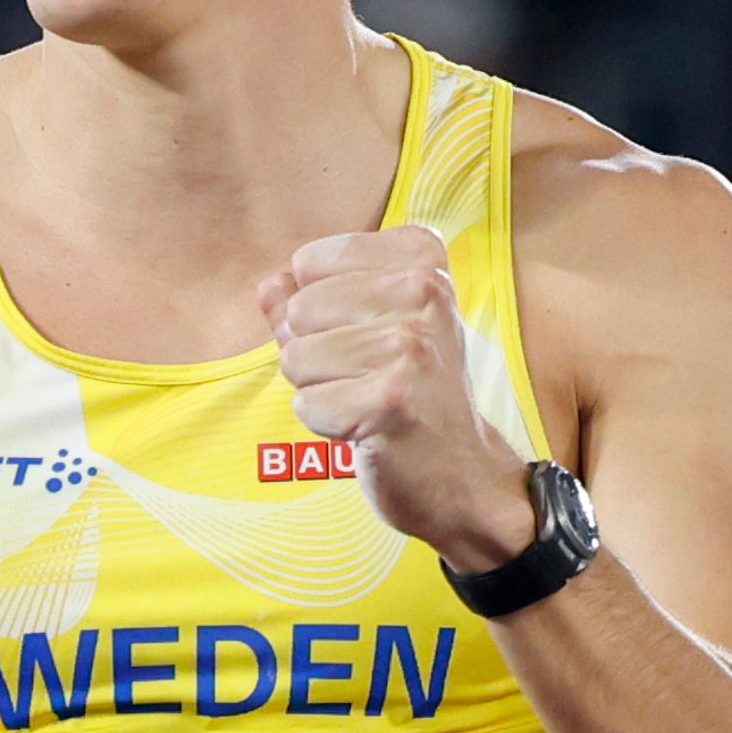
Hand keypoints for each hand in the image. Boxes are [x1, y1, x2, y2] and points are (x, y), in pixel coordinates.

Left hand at [257, 227, 535, 572]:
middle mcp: (423, 290)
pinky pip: (305, 403)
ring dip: (321, 389)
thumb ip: (312, 297)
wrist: (462, 473)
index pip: (308, 262)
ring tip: (370, 398)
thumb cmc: (411, 391)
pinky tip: (370, 426)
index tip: (370, 333)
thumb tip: (269, 284)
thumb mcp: (371, 326)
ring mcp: (410, 346)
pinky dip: (327, 424)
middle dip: (316, 351)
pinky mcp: (390, 400)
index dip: (320, 306)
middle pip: (298, 310)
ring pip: (295, 357)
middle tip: (371, 375)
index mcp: (420, 259)